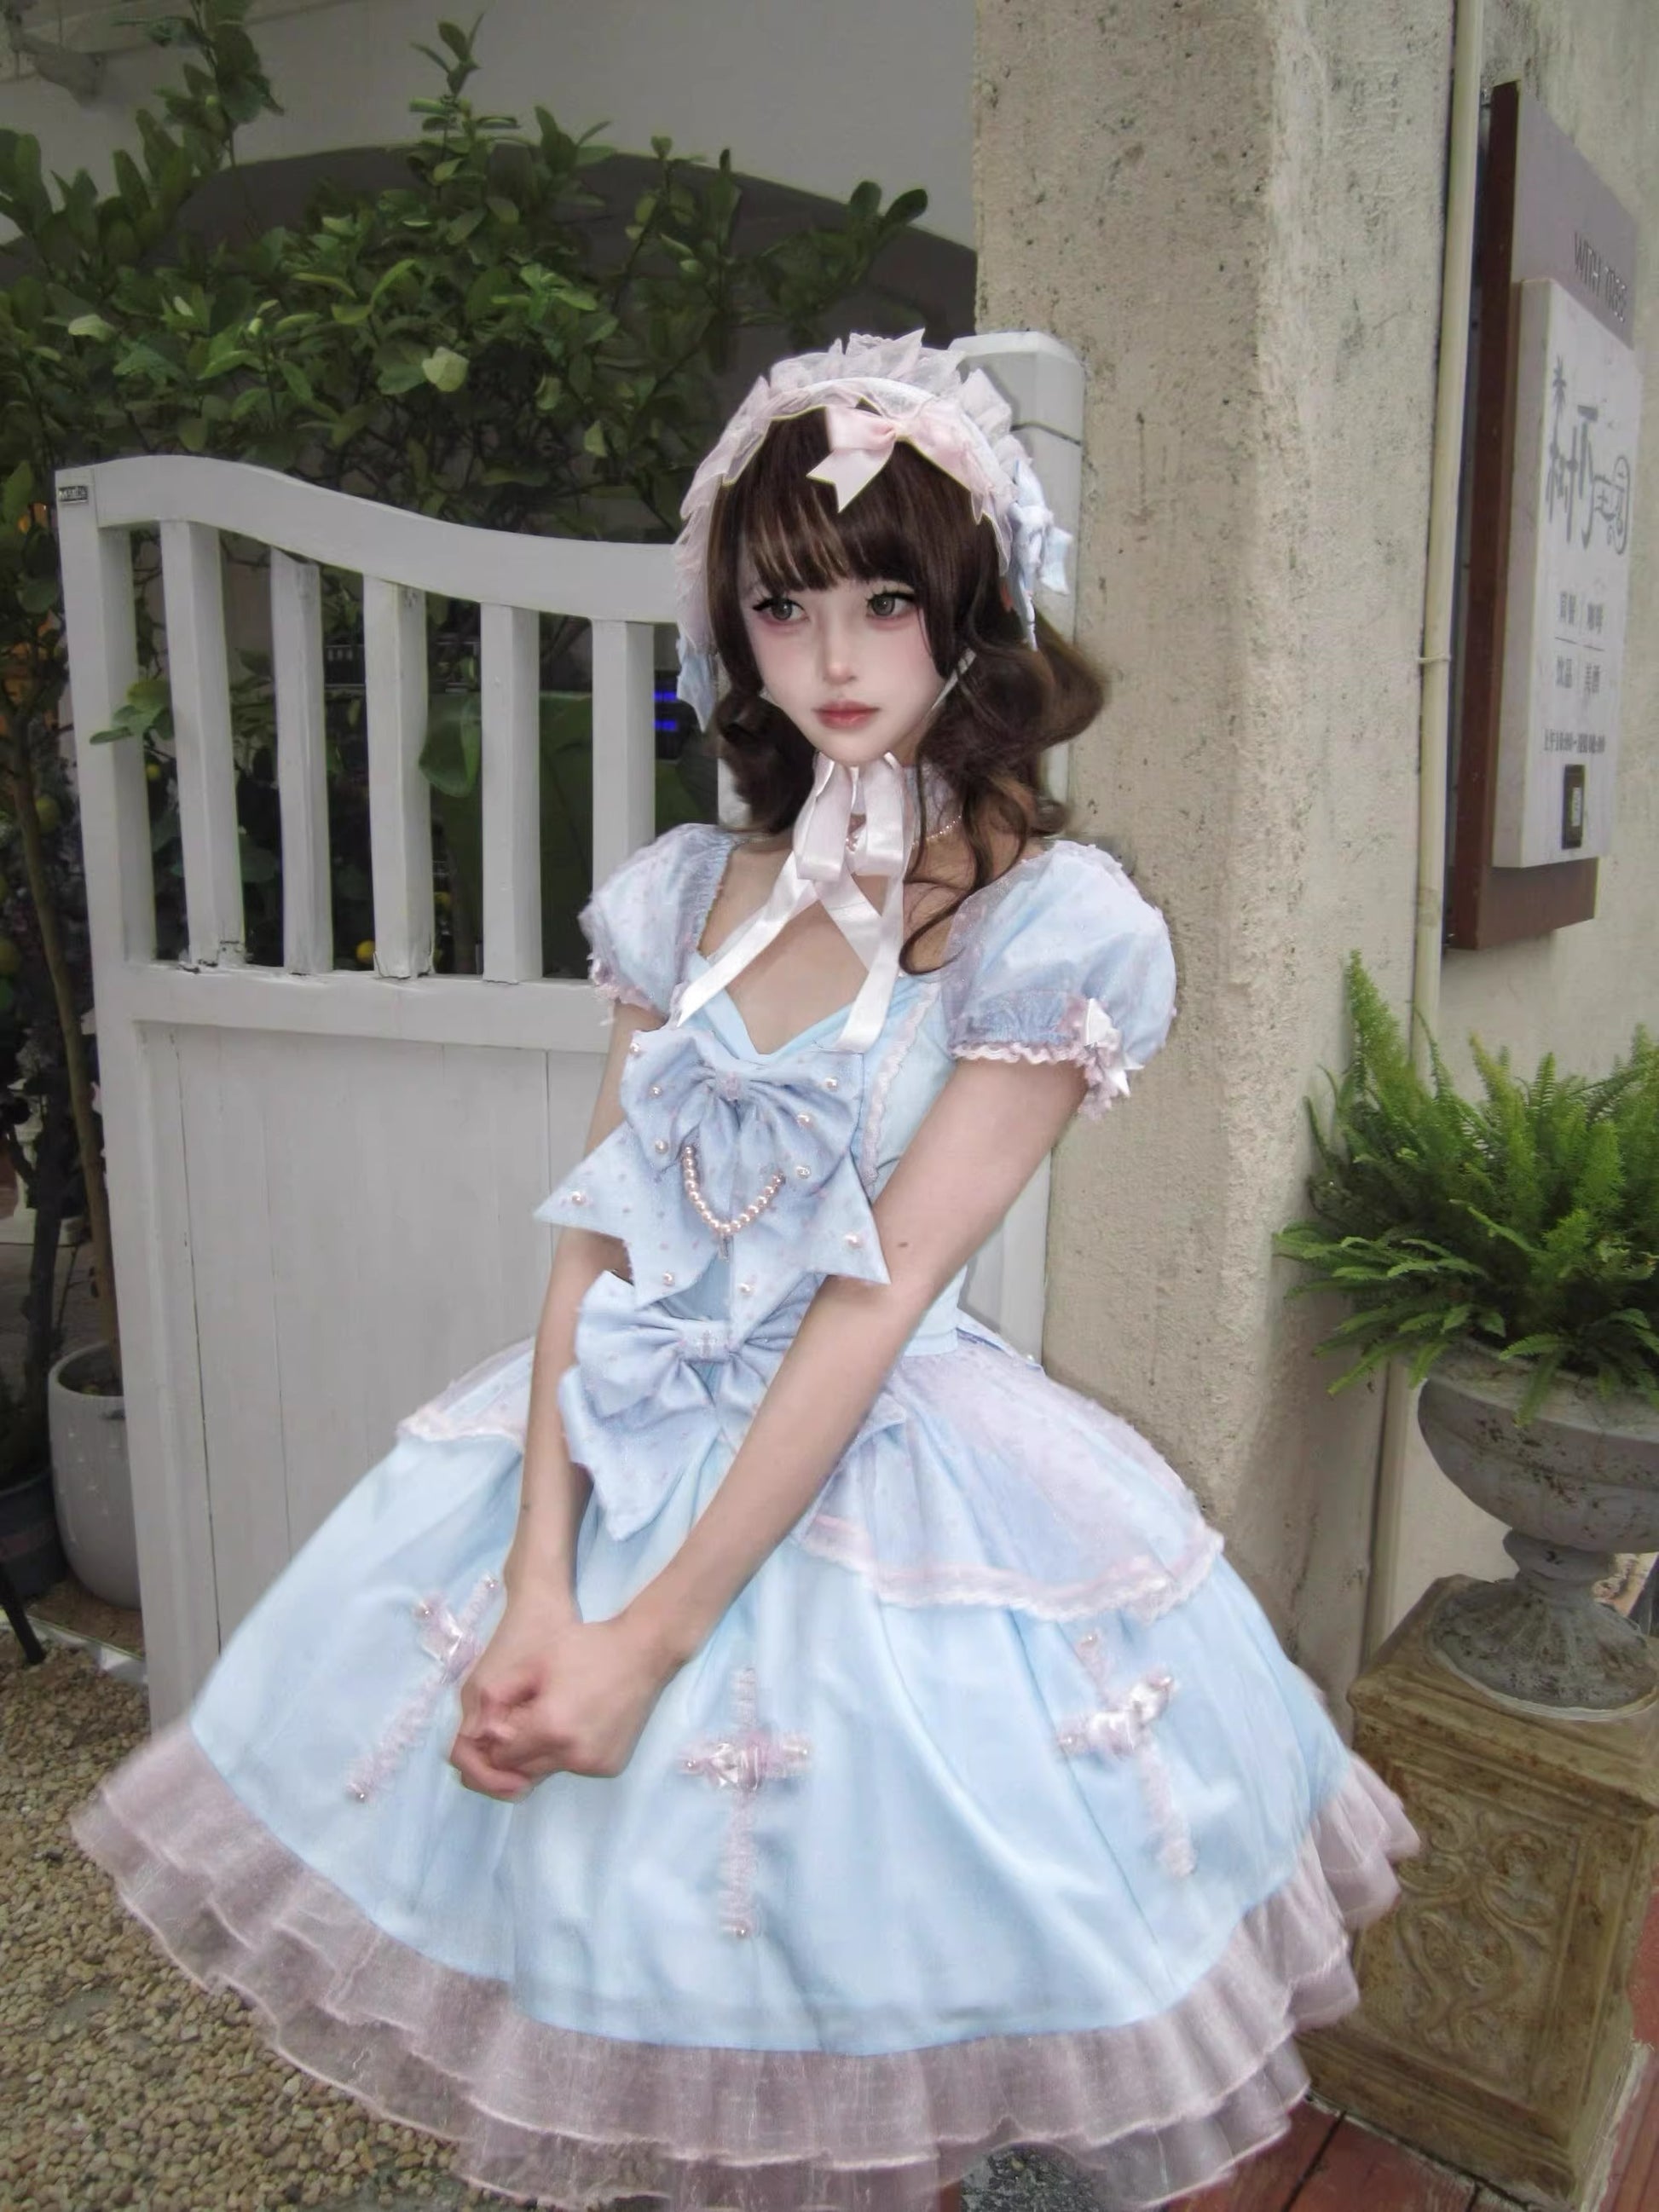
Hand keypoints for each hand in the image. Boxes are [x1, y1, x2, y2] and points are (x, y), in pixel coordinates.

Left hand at [448, 1605, 674, 1797]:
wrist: (643, 1652)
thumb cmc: (585, 1648)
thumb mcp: (533, 1662)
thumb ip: (498, 1697)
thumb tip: (477, 1732)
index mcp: (550, 1727)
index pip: (500, 1756)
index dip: (498, 1736)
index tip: (510, 1713)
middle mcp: (572, 1754)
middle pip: (521, 1769)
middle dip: (517, 1746)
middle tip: (532, 1712)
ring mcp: (594, 1764)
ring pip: (547, 1770)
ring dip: (541, 1750)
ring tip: (555, 1712)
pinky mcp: (610, 1766)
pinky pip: (574, 1767)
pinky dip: (568, 1752)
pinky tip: (578, 1721)